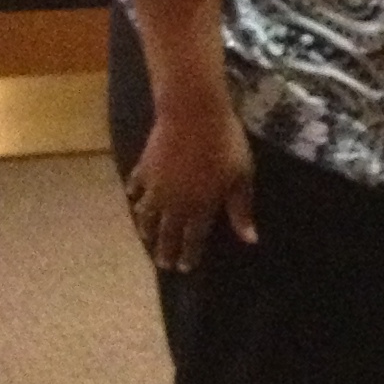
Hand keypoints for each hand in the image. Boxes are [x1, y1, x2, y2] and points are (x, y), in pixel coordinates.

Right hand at [125, 101, 255, 272]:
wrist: (193, 115)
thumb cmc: (225, 145)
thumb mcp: (241, 178)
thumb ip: (241, 210)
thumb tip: (249, 240)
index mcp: (200, 207)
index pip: (193, 239)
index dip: (189, 255)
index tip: (184, 268)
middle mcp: (174, 202)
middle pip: (166, 232)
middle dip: (164, 250)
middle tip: (162, 264)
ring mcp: (155, 186)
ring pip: (146, 214)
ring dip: (146, 228)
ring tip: (146, 237)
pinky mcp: (144, 168)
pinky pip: (135, 188)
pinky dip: (134, 197)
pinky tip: (134, 200)